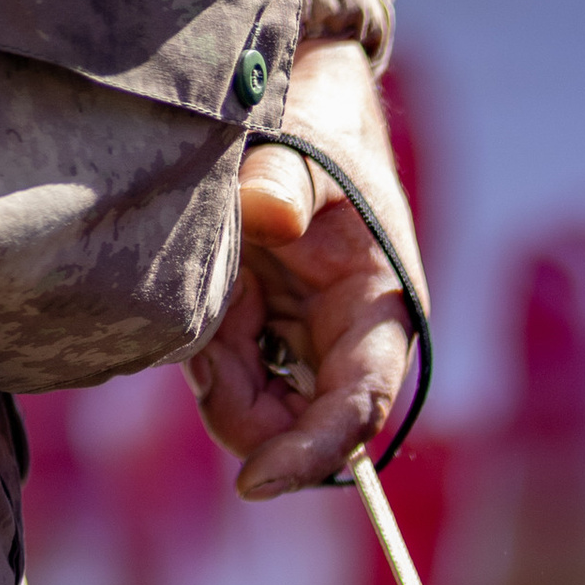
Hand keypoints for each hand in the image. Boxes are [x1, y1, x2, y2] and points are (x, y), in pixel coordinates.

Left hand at [189, 41, 422, 498]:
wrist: (300, 99)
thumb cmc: (315, 118)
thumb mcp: (303, 139)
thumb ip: (283, 177)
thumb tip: (267, 210)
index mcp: (380, 311)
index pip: (354, 409)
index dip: (309, 455)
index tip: (251, 485)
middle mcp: (350, 346)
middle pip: (295, 427)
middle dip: (241, 404)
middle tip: (204, 347)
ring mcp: (307, 348)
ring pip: (256, 409)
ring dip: (221, 369)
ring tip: (220, 289)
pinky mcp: (270, 341)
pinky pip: (232, 377)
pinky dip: (210, 352)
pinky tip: (214, 297)